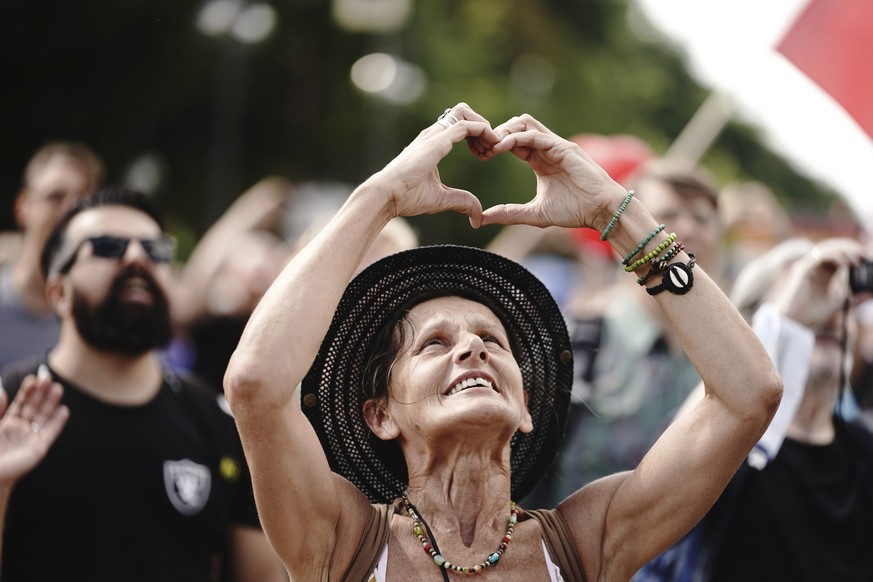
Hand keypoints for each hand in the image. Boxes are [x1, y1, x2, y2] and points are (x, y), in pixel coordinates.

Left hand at [0, 370, 67, 486]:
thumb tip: (1, 390)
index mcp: (7, 424)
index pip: (21, 403)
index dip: (27, 391)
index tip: (34, 378)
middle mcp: (21, 430)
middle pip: (34, 407)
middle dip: (41, 393)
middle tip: (48, 377)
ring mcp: (30, 439)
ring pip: (43, 417)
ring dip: (51, 403)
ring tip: (58, 388)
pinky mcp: (38, 449)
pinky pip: (50, 433)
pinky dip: (58, 422)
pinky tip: (64, 410)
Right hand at [367, 103, 500, 226]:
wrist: (387, 195)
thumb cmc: (406, 197)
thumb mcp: (442, 199)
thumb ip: (462, 202)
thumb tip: (477, 217)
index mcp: (432, 144)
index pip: (459, 126)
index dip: (477, 137)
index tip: (484, 156)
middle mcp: (433, 135)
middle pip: (463, 112)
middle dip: (482, 128)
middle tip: (489, 151)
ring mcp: (434, 135)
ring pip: (465, 113)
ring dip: (483, 128)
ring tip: (491, 149)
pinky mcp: (438, 141)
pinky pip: (466, 126)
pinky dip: (483, 132)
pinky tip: (489, 149)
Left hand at [480, 113, 624, 229]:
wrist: (601, 212)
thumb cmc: (574, 211)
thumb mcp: (534, 214)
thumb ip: (509, 213)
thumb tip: (482, 218)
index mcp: (539, 160)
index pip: (512, 142)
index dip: (494, 145)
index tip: (480, 156)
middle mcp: (546, 149)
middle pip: (516, 125)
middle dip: (496, 133)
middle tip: (482, 149)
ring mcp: (555, 146)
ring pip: (525, 123)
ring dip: (505, 131)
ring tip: (491, 147)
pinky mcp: (563, 148)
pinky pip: (536, 135)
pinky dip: (517, 138)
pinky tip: (503, 148)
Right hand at [770, 237, 865, 331]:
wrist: (796, 321)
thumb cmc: (813, 313)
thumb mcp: (839, 301)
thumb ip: (854, 295)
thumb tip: (870, 292)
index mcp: (824, 271)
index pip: (839, 253)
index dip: (854, 252)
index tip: (867, 259)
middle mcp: (815, 266)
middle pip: (833, 246)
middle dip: (850, 247)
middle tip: (864, 254)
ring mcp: (808, 266)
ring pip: (826, 247)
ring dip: (844, 249)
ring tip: (857, 257)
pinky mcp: (802, 269)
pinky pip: (819, 256)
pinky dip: (834, 256)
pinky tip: (845, 263)